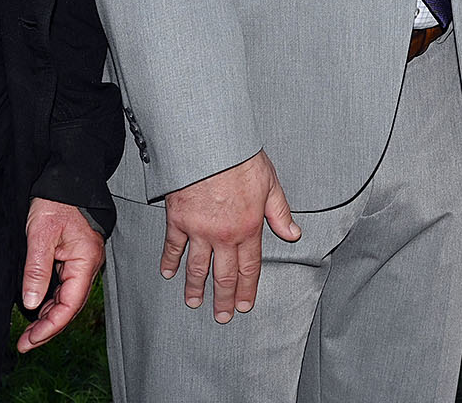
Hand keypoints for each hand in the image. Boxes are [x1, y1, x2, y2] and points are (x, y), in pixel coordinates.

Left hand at [16, 199, 106, 351]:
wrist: (66, 180)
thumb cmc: (58, 201)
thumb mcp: (41, 235)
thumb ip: (37, 270)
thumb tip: (32, 303)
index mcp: (85, 260)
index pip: (70, 305)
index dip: (50, 327)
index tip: (30, 339)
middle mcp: (87, 265)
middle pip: (70, 307)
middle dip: (48, 328)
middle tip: (25, 343)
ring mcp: (81, 263)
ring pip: (67, 299)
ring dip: (49, 318)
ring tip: (28, 333)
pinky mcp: (73, 258)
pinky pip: (64, 288)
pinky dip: (51, 303)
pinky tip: (37, 310)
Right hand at [161, 150, 299, 322]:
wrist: (209, 144)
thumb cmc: (240, 159)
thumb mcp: (270, 184)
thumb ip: (280, 213)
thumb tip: (293, 234)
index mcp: (248, 228)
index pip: (248, 268)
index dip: (246, 289)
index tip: (243, 305)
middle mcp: (224, 235)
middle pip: (223, 275)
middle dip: (223, 298)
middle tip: (221, 316)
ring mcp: (199, 230)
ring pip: (197, 267)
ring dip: (195, 288)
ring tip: (194, 302)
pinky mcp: (178, 220)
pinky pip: (173, 247)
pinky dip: (169, 261)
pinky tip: (168, 273)